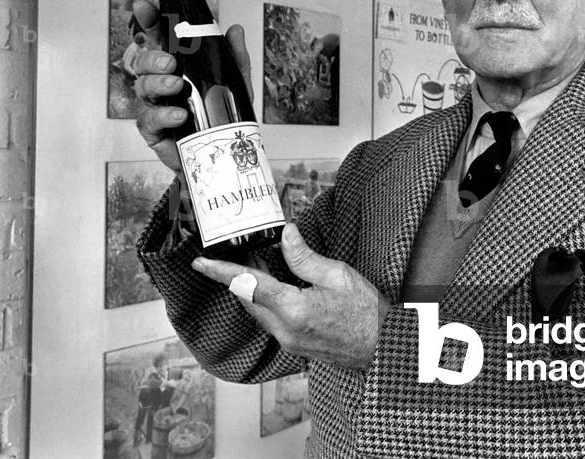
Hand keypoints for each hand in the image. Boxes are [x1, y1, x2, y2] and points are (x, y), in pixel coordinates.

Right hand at [128, 0, 253, 172]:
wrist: (220, 155)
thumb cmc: (221, 116)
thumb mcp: (235, 85)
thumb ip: (235, 58)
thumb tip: (235, 30)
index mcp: (177, 66)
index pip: (159, 38)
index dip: (149, 21)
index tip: (144, 6)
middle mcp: (161, 82)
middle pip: (143, 62)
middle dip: (153, 58)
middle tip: (171, 61)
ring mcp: (155, 106)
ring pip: (143, 87)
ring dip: (158, 84)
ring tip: (177, 86)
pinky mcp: (153, 131)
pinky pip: (149, 119)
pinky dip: (163, 115)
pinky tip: (178, 114)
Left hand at [190, 224, 390, 369]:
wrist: (384, 350)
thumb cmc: (367, 313)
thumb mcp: (338, 276)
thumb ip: (305, 257)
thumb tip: (285, 234)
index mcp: (294, 309)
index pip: (248, 285)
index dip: (221, 273)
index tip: (200, 263)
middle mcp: (285, 330)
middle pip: (249, 299)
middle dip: (238, 277)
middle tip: (235, 252)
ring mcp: (289, 341)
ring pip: (258, 311)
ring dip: (253, 289)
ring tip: (257, 263)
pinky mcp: (295, 345)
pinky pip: (271, 320)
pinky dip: (267, 302)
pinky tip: (277, 287)